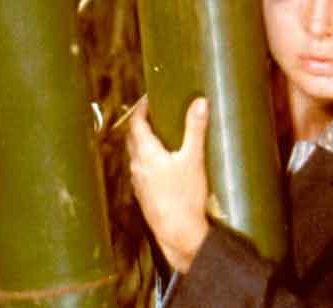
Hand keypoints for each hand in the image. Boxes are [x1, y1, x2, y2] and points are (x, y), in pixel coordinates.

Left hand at [127, 96, 210, 272]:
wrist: (178, 233)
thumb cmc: (185, 196)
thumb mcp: (194, 158)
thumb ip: (195, 129)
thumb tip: (199, 102)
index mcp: (146, 153)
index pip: (136, 123)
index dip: (140, 109)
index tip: (148, 99)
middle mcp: (137, 165)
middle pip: (132, 138)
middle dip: (141, 124)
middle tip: (154, 114)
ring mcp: (138, 182)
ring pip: (135, 155)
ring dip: (142, 143)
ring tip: (159, 136)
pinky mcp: (143, 195)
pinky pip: (140, 170)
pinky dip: (146, 160)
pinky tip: (161, 164)